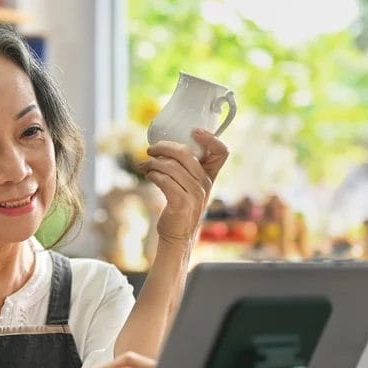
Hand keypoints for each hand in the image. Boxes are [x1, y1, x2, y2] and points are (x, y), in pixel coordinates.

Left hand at [140, 128, 229, 246]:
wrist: (178, 236)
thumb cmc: (181, 207)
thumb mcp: (190, 186)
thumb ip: (185, 169)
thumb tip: (162, 147)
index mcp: (210, 176)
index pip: (221, 152)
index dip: (210, 138)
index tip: (194, 131)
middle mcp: (205, 184)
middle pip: (186, 153)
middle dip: (164, 147)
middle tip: (151, 150)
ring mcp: (194, 194)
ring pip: (171, 166)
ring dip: (153, 163)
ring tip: (145, 165)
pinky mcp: (180, 203)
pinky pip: (164, 180)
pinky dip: (153, 175)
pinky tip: (148, 175)